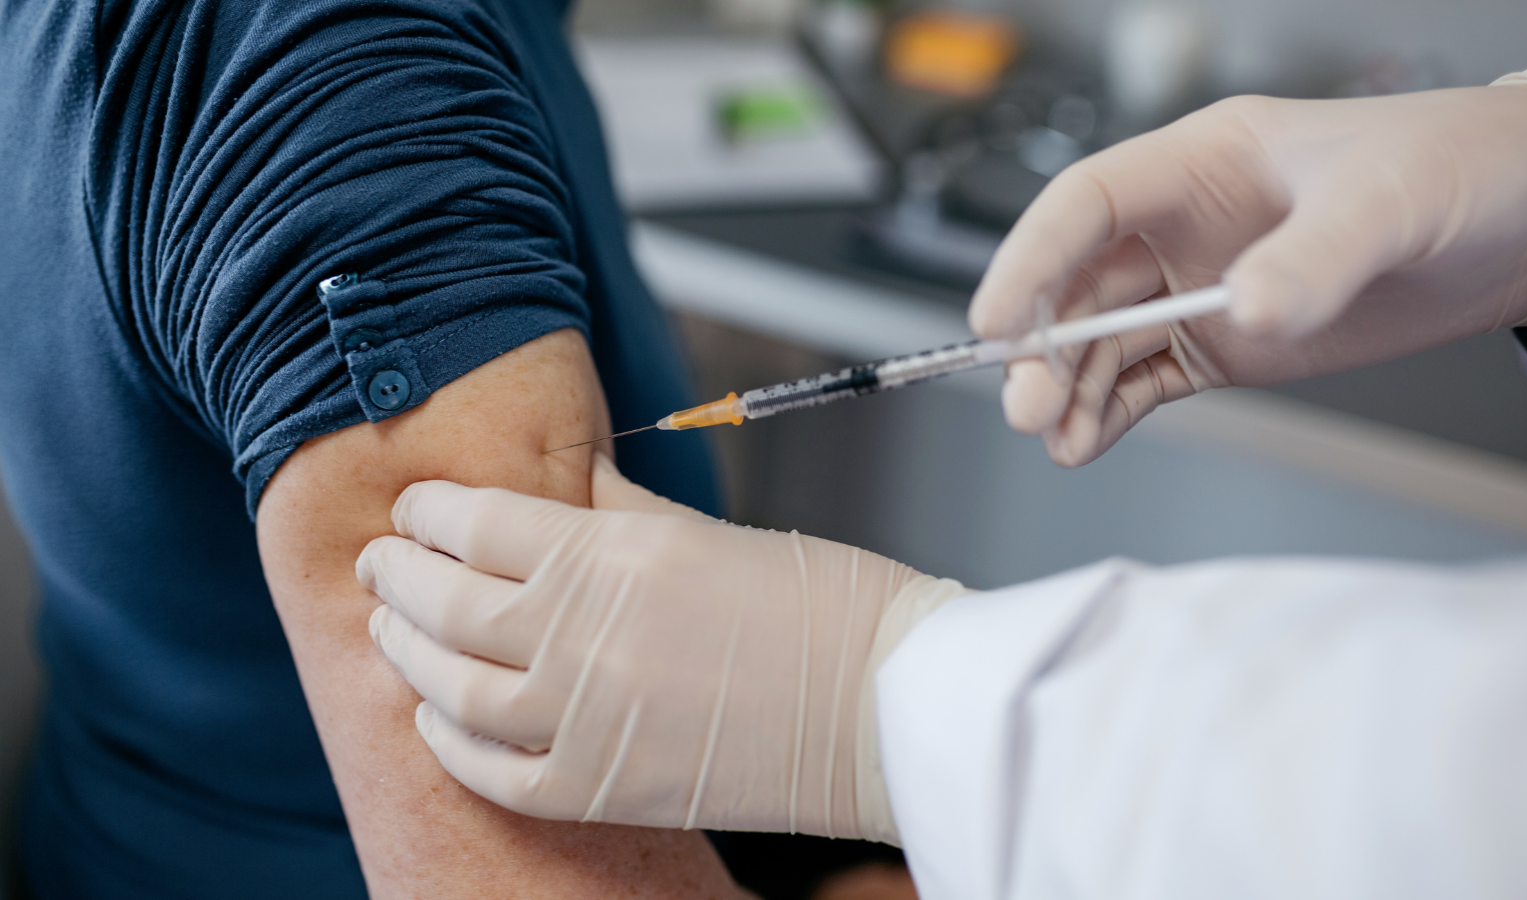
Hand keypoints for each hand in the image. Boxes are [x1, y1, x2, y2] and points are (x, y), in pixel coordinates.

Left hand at [355, 455, 968, 842]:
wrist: (890, 706)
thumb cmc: (828, 606)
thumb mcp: (713, 533)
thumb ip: (623, 512)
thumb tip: (572, 485)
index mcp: (616, 555)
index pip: (479, 522)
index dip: (432, 511)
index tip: (418, 506)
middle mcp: (585, 635)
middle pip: (446, 599)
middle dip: (397, 574)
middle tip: (380, 560)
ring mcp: (588, 718)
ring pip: (452, 687)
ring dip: (407, 654)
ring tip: (390, 631)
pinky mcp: (605, 787)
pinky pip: (494, 774)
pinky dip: (449, 745)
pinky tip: (434, 718)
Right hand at [971, 68, 1526, 467]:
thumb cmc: (1460, 168)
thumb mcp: (1390, 200)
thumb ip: (1313, 257)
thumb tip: (1243, 310)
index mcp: (1203, 164)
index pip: (1086, 205)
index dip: (1031, 259)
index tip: (999, 319)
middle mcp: (1185, 228)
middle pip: (1080, 283)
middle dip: (1043, 344)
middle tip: (1027, 401)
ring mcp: (1202, 290)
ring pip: (1103, 342)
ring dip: (1068, 389)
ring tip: (1054, 437)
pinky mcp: (1227, 346)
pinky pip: (1146, 382)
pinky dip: (1109, 414)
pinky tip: (1085, 441)